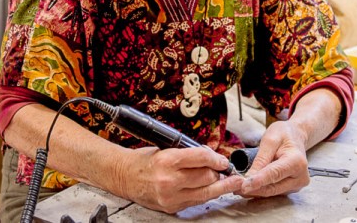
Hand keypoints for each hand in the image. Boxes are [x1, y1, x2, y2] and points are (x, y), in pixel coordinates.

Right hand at [115, 146, 243, 212]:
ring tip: (232, 183)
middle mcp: (169, 180)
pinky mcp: (172, 207)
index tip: (223, 160)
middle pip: (206, 177)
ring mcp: (171, 196)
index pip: (201, 158)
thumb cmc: (144, 161)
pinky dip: (206, 194)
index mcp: (167, 160)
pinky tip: (213, 190)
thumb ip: (187, 154)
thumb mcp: (165, 149)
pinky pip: (196, 201)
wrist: (124, 177)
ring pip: (205, 193)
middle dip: (218, 172)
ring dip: (220, 187)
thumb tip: (210, 156)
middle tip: (225, 169)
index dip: (216, 158)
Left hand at [235, 120, 309, 197]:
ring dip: (255, 191)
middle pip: (273, 187)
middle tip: (234, 187)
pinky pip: (274, 191)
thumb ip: (261, 158)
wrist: (296, 136)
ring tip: (237, 187)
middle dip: (253, 189)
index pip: (274, 173)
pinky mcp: (292, 188)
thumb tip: (249, 177)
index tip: (244, 186)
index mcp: (297, 161)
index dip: (258, 181)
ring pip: (273, 192)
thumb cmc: (283, 134)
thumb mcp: (270, 139)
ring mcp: (297, 184)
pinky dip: (261, 189)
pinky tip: (249, 187)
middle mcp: (300, 176)